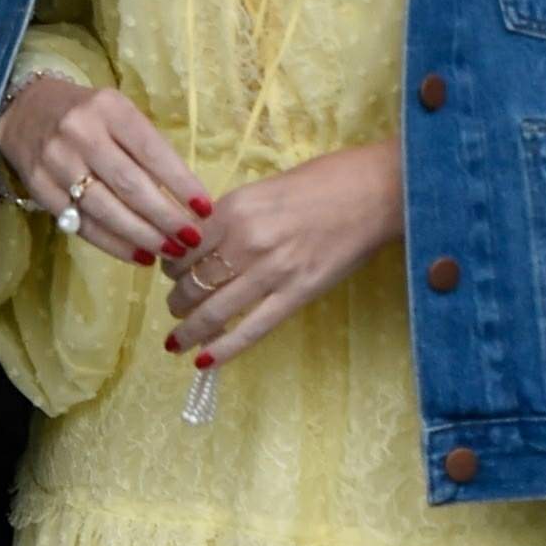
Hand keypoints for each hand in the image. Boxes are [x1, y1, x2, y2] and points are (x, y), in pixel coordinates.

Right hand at [0, 75, 210, 265]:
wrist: (24, 109)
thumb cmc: (88, 115)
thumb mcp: (119, 114)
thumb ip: (146, 149)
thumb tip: (186, 198)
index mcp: (109, 108)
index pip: (152, 151)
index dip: (181, 183)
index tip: (204, 209)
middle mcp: (81, 132)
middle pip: (130, 185)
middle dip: (166, 218)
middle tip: (191, 240)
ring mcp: (56, 161)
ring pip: (106, 209)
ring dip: (143, 236)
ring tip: (169, 251)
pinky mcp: (39, 187)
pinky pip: (81, 223)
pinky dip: (113, 244)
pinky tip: (138, 255)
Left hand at [163, 143, 403, 366]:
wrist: (374, 193)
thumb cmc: (322, 182)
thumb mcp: (262, 189)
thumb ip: (230, 217)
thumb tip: (201, 246)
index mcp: (234, 209)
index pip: (182, 250)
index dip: (171, 267)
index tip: (173, 273)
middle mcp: (246, 241)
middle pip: (193, 282)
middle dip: (178, 300)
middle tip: (177, 306)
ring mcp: (272, 272)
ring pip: (214, 310)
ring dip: (190, 329)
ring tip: (180, 338)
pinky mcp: (297, 295)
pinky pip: (252, 330)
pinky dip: (223, 350)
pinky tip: (203, 363)